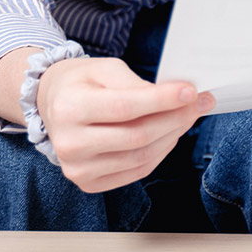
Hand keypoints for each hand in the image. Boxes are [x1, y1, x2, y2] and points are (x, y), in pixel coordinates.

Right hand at [36, 56, 215, 192]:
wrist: (53, 104)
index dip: (162, 101)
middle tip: (198, 103)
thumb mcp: (105, 68)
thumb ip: (137, 84)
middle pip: (137, 136)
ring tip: (188, 116)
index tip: (190, 91)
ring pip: (141, 157)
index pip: (125, 108)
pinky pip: (136, 171)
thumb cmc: (82, 83)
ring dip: (172, 136)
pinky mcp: (88, 182)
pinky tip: (170, 134)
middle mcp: (69, 143)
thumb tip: (176, 97)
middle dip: (175, 118)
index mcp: (69, 108)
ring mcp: (77, 168)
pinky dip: (159, 152)